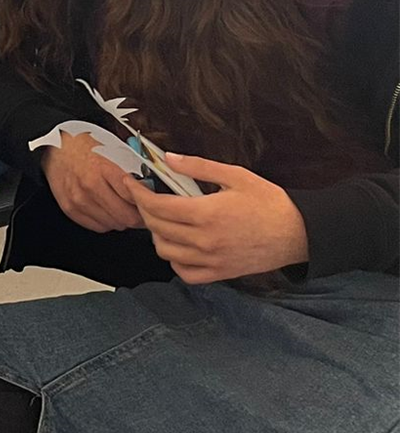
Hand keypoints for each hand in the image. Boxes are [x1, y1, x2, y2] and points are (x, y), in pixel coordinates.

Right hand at [38, 131, 143, 232]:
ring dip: (120, 219)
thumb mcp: (114, 151)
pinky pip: (97, 226)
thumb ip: (132, 173)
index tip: (150, 204)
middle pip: (126, 217)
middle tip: (140, 211)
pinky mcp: (69, 208)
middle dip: (137, 217)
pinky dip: (105, 221)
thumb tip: (148, 192)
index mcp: (104, 169)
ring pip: (113, 224)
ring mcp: (78, 199)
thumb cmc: (86, 147)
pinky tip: (106, 210)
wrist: (56, 146)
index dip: (147, 204)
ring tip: (121, 208)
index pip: (135, 199)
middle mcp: (90, 186)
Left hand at [132, 155, 309, 283]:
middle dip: (143, 209)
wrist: (300, 233)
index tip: (132, 183)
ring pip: (165, 252)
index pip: (156, 206)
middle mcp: (204, 240)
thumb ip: (198, 166)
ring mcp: (211, 260)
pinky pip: (185, 273)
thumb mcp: (236, 175)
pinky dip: (175, 260)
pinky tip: (178, 245)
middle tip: (145, 196)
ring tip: (162, 219)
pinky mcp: (221, 273)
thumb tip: (168, 158)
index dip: (138, 193)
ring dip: (156, 234)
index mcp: (206, 214)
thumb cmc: (270, 202)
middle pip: (156, 228)